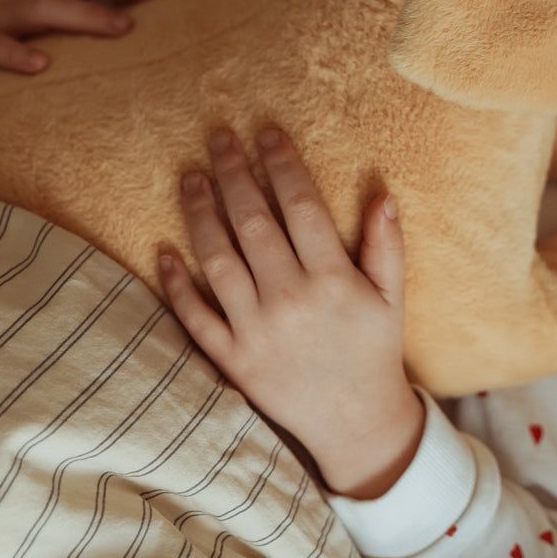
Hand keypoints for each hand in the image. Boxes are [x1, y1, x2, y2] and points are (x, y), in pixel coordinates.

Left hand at [159, 127, 424, 499]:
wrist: (356, 424)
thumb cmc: (374, 350)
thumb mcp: (391, 297)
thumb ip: (386, 245)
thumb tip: (381, 193)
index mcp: (331, 280)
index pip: (301, 206)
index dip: (282, 164)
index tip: (267, 133)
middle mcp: (290, 300)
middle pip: (252, 223)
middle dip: (233, 174)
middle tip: (218, 137)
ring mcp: (256, 331)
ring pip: (217, 260)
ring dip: (200, 215)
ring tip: (190, 178)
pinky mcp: (233, 359)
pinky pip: (196, 316)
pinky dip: (177, 284)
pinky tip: (164, 251)